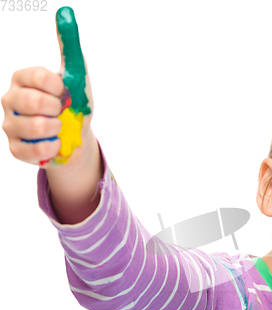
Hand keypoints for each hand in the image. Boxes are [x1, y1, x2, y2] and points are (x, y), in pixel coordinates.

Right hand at [2, 6, 93, 167]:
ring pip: (34, 127)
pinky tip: (56, 143)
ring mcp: (11, 125)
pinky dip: (52, 148)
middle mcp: (11, 100)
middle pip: (33, 102)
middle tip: (62, 112)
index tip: (65, 92)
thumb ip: (69, 46)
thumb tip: (66, 13)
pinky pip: (33, 150)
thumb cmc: (74, 104)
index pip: (37, 76)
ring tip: (59, 128)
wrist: (78, 137)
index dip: (58, 87)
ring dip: (58, 130)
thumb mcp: (77, 76)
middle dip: (58, 109)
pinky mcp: (16, 148)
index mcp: (23, 79)